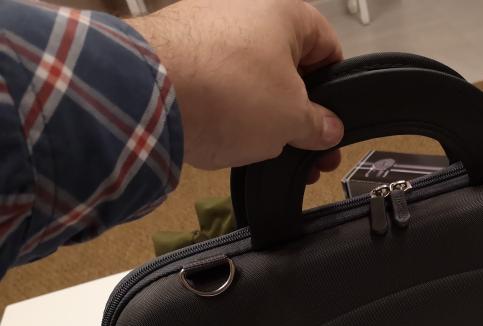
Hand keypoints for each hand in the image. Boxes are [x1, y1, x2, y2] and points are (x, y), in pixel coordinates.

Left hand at [130, 0, 343, 173]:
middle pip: (287, 67)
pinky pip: (215, 82)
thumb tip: (327, 129)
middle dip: (298, 114)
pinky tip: (228, 138)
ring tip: (264, 153)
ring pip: (250, 77)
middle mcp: (245, 7)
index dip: (335, 94)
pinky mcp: (176, 49)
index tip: (331, 126)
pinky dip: (226, 109)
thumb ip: (318, 125)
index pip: (328, 50)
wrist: (147, 94)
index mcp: (285, 11)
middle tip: (305, 152)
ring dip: (263, 116)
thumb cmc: (229, 91)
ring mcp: (205, 26)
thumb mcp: (292, 119)